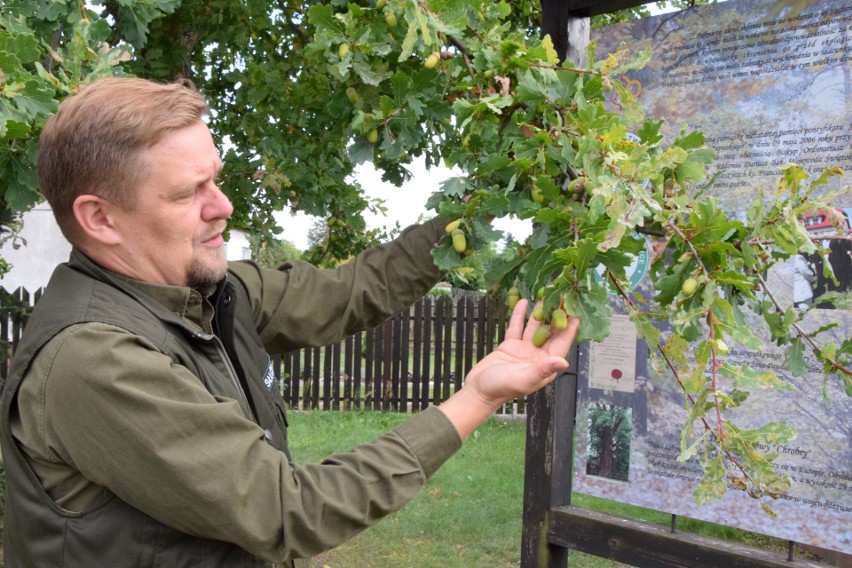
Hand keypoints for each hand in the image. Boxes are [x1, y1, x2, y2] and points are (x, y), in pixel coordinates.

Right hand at [438, 298, 579, 438]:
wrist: (479, 390)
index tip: (576, 311)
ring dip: (540, 312)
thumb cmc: (502, 389)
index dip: (569, 328)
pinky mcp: (510, 345)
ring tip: (545, 295)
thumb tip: (564, 362)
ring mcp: (524, 349)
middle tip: (563, 297)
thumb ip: (543, 369)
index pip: (562, 343)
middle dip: (556, 316)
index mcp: (546, 365)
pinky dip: (520, 315)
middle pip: (550, 332)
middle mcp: (538, 356)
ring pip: (534, 326)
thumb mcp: (524, 379)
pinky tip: (523, 302)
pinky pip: (517, 326)